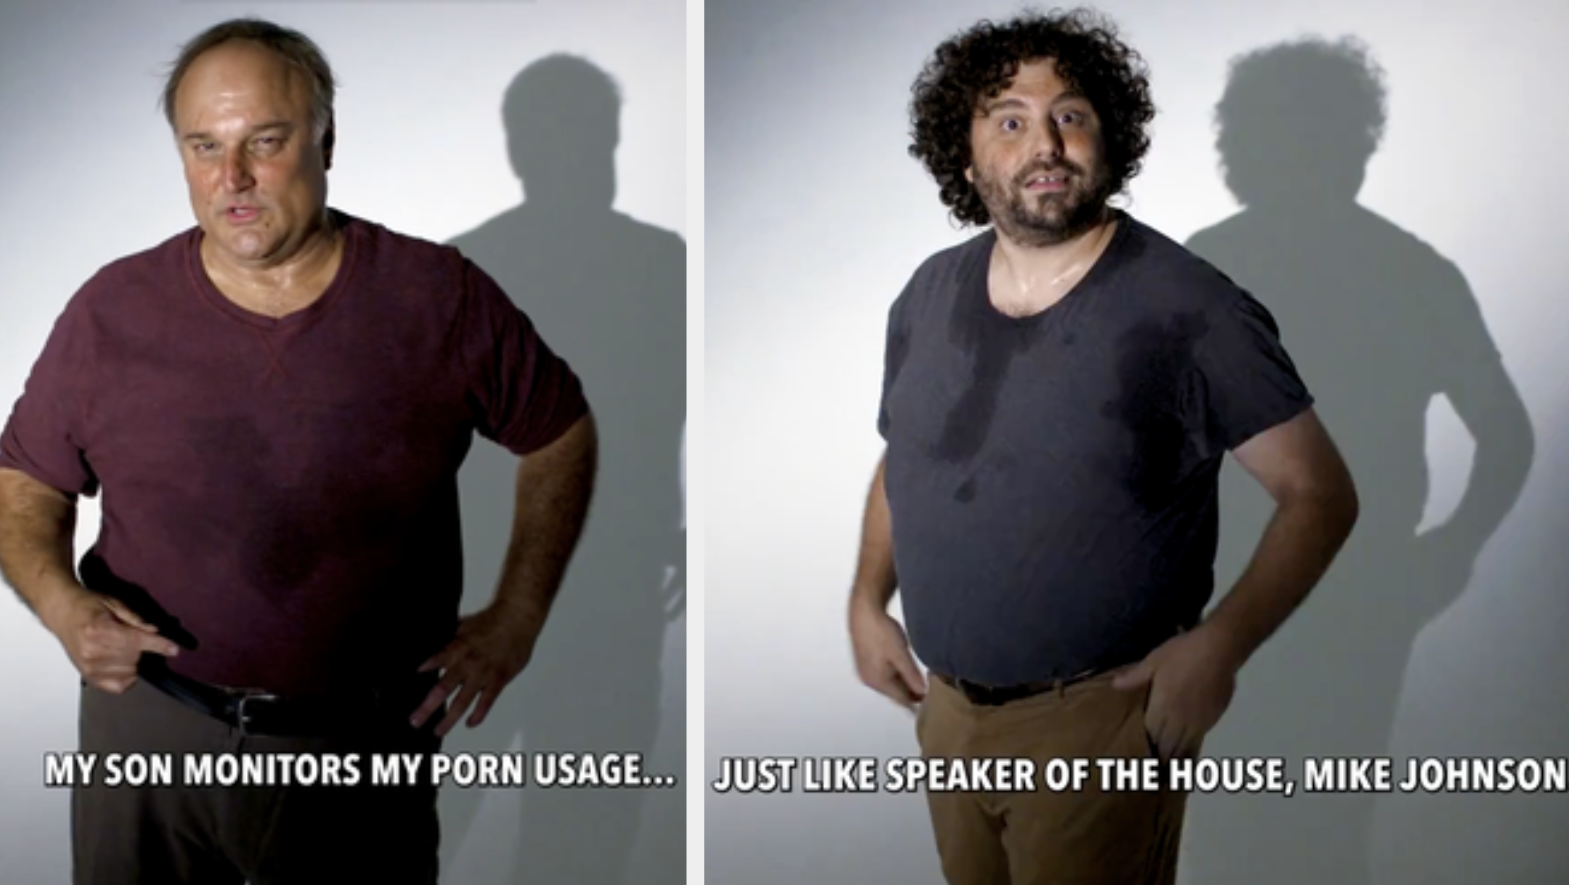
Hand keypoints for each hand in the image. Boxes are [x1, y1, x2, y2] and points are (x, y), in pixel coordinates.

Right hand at [48, 587, 179, 693]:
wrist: (62, 612)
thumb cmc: (87, 605)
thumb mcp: (114, 603)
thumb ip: (135, 619)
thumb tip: (155, 632)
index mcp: (99, 630)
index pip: (137, 641)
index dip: (159, 645)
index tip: (174, 650)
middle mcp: (93, 651)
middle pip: (135, 658)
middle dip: (140, 648)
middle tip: (128, 637)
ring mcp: (89, 666)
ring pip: (129, 672)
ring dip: (133, 662)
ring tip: (120, 648)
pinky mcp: (87, 676)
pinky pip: (117, 686)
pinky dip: (126, 677)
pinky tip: (121, 665)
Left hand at [410, 604, 539, 736]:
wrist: (518, 618)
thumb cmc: (491, 620)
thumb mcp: (463, 626)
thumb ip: (448, 642)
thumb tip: (433, 651)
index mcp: (457, 648)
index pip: (436, 661)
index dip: (425, 669)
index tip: (412, 678)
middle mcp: (468, 664)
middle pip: (443, 689)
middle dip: (427, 707)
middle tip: (415, 721)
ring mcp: (483, 674)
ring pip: (463, 701)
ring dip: (449, 718)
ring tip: (438, 730)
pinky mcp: (499, 680)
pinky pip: (487, 702)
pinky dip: (478, 714)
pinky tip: (470, 723)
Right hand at [849, 599, 925, 710]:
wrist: (863, 612)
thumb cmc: (881, 632)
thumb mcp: (901, 654)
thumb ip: (912, 675)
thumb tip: (922, 692)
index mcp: (878, 681)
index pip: (901, 699)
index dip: (917, 700)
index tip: (931, 699)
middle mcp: (870, 680)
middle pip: (894, 693)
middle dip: (910, 693)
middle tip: (928, 689)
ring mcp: (866, 672)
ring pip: (889, 684)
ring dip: (903, 684)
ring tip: (919, 680)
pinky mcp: (865, 662)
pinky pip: (883, 676)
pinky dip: (895, 676)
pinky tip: (903, 669)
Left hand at [1112, 625, 1243, 760]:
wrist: (1219, 649)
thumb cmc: (1183, 653)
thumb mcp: (1154, 660)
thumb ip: (1136, 677)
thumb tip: (1115, 686)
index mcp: (1163, 707)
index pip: (1152, 735)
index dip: (1146, 747)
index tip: (1140, 760)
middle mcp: (1180, 719)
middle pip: (1168, 745)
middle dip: (1160, 758)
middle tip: (1154, 771)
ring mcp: (1198, 720)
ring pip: (1185, 746)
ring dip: (1176, 757)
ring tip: (1170, 771)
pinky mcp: (1213, 717)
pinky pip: (1199, 738)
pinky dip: (1191, 747)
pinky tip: (1188, 751)